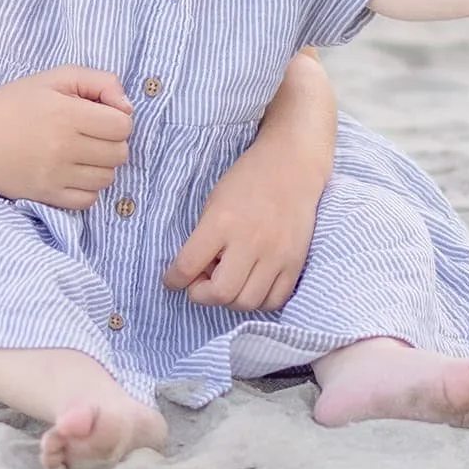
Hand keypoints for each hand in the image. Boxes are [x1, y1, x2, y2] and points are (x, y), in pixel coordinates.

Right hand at [0, 67, 133, 209]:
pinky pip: (88, 200)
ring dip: (100, 165)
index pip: (123, 126)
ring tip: (80, 153)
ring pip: (107, 178)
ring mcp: (55, 176)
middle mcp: (63, 147)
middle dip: (111, 142)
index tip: (99, 115)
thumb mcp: (56, 77)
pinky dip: (87, 188)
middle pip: (119, 153)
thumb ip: (100, 81)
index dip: (116, 118)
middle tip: (89, 134)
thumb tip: (128, 108)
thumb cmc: (14, 103)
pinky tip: (72, 172)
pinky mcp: (46, 196)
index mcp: (66, 114)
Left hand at [162, 137, 326, 311]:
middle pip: (221, 293)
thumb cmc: (247, 179)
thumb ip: (204, 238)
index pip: (188, 266)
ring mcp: (276, 255)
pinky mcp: (295, 262)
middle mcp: (249, 242)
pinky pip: (275, 301)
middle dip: (203, 294)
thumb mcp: (214, 201)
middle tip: (203, 279)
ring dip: (230, 300)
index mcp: (221, 222)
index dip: (174, 280)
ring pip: (248, 303)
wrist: (292, 165)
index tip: (173, 280)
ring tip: (229, 279)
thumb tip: (199, 274)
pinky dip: (258, 301)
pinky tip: (251, 284)